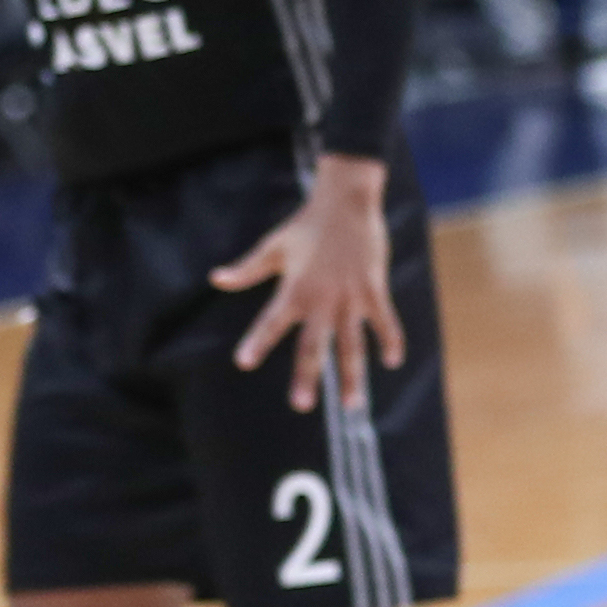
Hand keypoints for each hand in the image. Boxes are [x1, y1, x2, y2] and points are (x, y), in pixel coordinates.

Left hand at [214, 154, 401, 410]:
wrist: (347, 201)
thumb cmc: (306, 226)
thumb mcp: (272, 247)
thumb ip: (247, 270)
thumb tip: (215, 279)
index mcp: (294, 289)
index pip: (272, 321)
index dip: (258, 341)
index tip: (243, 362)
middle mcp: (323, 298)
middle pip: (314, 344)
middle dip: (308, 376)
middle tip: (301, 405)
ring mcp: (352, 297)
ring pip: (352, 344)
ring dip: (353, 376)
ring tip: (351, 406)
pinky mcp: (375, 290)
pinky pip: (385, 321)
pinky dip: (390, 341)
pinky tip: (391, 362)